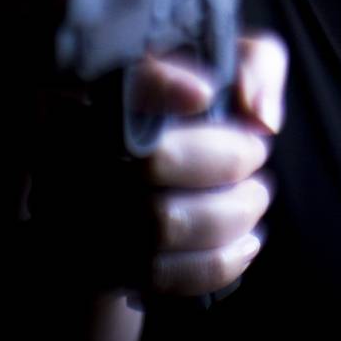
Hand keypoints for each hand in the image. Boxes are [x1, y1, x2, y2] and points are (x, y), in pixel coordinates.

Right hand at [27, 31, 287, 301]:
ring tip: (256, 197)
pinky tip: (246, 242)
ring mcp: (81, 212)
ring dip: (229, 215)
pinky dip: (217, 263)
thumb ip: (254, 65)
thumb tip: (261, 117)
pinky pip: (160, 276)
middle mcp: (79, 145)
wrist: (150, 181)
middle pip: (152, 161)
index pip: (120, 81)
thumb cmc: (201, 108)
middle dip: (225, 161)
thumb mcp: (231, 66)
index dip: (161, 86)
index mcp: (108, 84)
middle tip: (257, 153)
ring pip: (161, 224)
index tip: (206, 93)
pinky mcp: (96, 266)